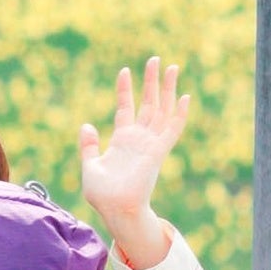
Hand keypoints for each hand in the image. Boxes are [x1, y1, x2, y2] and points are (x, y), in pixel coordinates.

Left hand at [75, 56, 188, 268]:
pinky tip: (184, 96)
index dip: (125, 90)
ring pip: (162, 110)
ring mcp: (149, 143)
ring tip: (172, 67)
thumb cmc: (102, 194)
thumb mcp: (89, 165)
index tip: (124, 71)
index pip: (125, 108)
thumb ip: (88, 146)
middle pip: (148, 103)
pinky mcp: (158, 152)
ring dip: (167, 89)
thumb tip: (86, 125)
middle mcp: (138, 138)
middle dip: (151, 81)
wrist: (114, 209)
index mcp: (122, 140)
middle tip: (155, 59)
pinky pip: (172, 130)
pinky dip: (179, 114)